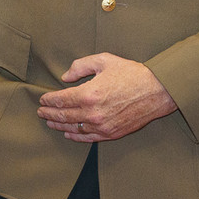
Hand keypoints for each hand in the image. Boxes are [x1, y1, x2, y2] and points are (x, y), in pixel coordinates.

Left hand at [37, 53, 176, 142]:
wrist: (157, 91)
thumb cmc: (132, 73)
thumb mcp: (104, 61)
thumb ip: (80, 66)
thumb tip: (65, 76)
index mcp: (89, 94)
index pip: (60, 100)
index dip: (48, 100)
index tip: (42, 99)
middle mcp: (92, 113)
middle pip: (63, 116)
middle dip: (49, 114)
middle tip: (40, 112)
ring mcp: (102, 126)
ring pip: (73, 129)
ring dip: (59, 126)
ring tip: (50, 122)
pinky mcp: (111, 133)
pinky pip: (88, 137)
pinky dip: (75, 136)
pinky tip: (68, 134)